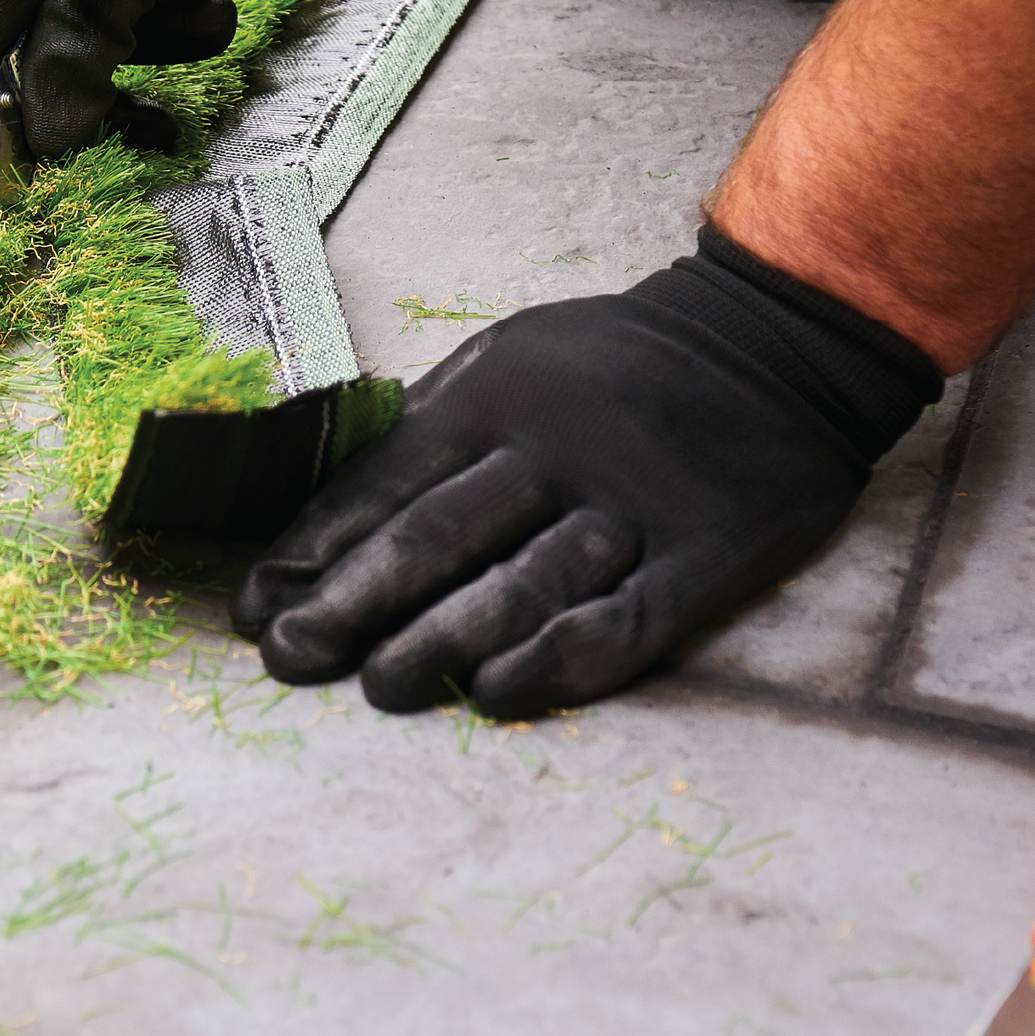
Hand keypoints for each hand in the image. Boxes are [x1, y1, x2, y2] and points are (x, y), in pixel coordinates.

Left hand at [231, 230, 942, 716]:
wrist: (776, 341)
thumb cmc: (610, 366)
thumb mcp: (510, 360)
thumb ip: (430, 434)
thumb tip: (322, 527)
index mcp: (497, 396)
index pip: (387, 480)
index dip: (317, 548)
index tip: (258, 607)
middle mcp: (560, 448)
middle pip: (443, 534)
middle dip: (356, 601)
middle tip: (290, 658)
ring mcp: (636, 504)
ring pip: (526, 581)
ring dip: (445, 640)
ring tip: (377, 687)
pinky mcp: (706, 556)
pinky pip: (626, 620)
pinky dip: (559, 660)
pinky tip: (498, 694)